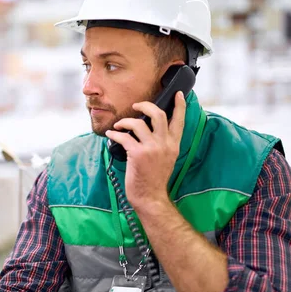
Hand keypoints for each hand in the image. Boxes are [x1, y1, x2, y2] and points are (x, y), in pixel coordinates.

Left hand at [106, 91, 185, 211]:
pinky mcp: (138, 154)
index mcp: (174, 145)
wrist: (150, 197)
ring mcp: (152, 149)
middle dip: (145, 105)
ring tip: (119, 125)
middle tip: (136, 105)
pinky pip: (124, 137)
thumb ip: (163, 143)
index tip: (178, 94)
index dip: (179, 105)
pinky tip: (111, 134)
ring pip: (139, 122)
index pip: (179, 120)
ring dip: (125, 121)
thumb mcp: (167, 159)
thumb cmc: (155, 179)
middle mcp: (165, 144)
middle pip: (158, 114)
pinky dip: (115, 134)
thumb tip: (150, 128)